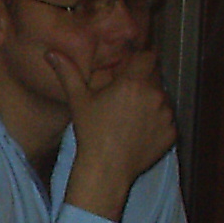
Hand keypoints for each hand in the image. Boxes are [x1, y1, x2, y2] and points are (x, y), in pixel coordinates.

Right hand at [50, 46, 176, 218]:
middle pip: (154, 78)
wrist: (107, 169)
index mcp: (133, 82)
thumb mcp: (78, 101)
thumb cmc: (91, 134)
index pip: (147, 57)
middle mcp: (155, 94)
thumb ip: (68, 73)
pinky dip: (157, 123)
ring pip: (162, 98)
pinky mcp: (172, 131)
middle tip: (124, 99)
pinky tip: (138, 133)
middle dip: (142, 83)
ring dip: (151, 102)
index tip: (130, 69)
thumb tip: (52, 53)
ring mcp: (166, 114)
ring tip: (130, 119)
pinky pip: (167, 120)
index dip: (139, 61)